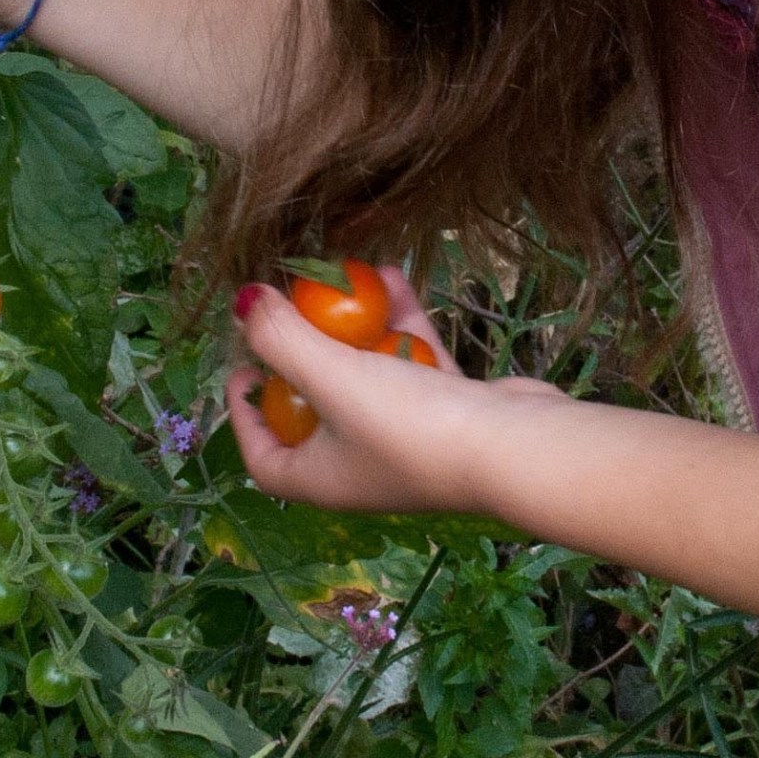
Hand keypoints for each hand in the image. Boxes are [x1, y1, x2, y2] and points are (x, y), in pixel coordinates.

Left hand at [224, 273, 561, 513]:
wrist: (517, 450)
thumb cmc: (410, 427)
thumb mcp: (331, 377)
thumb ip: (280, 338)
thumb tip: (241, 300)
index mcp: (322, 479)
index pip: (263, 458)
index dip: (243, 417)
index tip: (241, 370)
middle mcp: (361, 466)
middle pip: (315, 411)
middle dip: (303, 357)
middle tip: (291, 314)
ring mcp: (409, 442)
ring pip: (368, 379)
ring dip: (355, 330)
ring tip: (342, 279)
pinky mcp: (450, 415)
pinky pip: (413, 365)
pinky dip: (401, 327)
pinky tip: (392, 279)